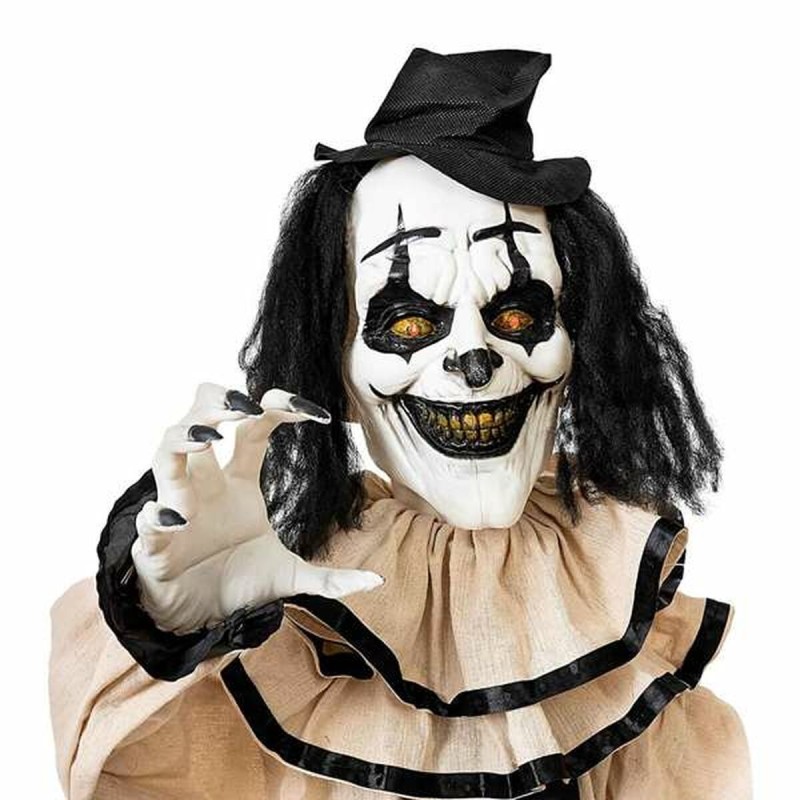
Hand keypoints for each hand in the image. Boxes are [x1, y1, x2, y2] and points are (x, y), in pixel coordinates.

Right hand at [131, 383, 382, 633]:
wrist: (201, 620)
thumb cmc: (238, 582)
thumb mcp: (289, 577)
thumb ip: (329, 579)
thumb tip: (377, 584)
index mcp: (238, 482)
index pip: (254, 429)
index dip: (278, 409)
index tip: (317, 414)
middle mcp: (206, 485)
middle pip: (199, 420)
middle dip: (215, 403)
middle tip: (243, 404)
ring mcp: (177, 508)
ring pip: (167, 454)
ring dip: (184, 439)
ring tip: (210, 439)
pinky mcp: (154, 545)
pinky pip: (147, 521)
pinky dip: (157, 516)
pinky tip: (177, 520)